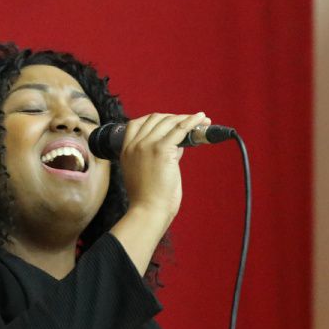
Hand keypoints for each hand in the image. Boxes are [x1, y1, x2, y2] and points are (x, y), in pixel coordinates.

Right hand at [118, 111, 211, 228]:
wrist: (148, 211)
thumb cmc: (149, 199)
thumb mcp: (147, 172)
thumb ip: (160, 156)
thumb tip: (178, 144)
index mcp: (126, 151)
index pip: (136, 124)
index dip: (155, 119)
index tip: (169, 121)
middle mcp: (135, 145)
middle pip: (154, 119)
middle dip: (173, 117)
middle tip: (189, 121)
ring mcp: (146, 145)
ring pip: (168, 122)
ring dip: (186, 118)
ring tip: (201, 120)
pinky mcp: (161, 149)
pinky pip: (180, 128)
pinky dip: (192, 121)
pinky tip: (202, 119)